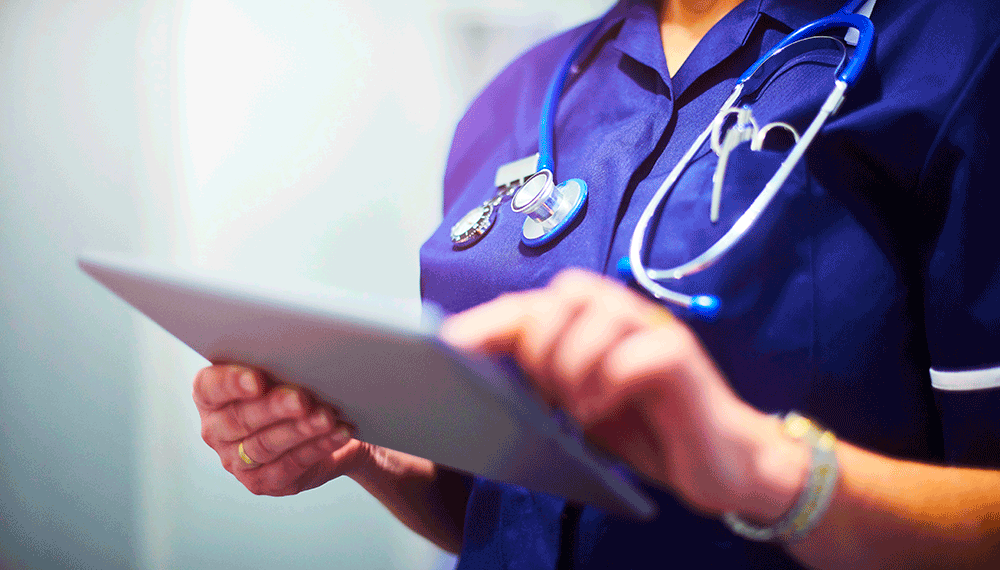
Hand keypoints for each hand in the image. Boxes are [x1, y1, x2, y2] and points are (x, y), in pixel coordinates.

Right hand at [193, 364, 369, 495]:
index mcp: (211, 397)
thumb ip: (277, 365)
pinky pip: (290, 465)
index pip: (210, 388)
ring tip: (326, 417)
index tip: (256, 380)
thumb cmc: (296, 388)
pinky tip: (337, 433)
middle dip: (274, 408)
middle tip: (301, 399)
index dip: (231, 383)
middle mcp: (217, 431)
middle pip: (240, 419)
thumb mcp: (283, 373)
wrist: (327, 425)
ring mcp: (236, 461)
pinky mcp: (263, 482)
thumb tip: (298, 359)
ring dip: (299, 430)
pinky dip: (317, 447)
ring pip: (265, 445)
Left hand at [440, 269, 807, 519]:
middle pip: (563, 294)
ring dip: (572, 361)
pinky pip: (637, 353)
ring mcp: (656, 330)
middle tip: (547, 390)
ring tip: (576, 405)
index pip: (533, 305)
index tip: (447, 345)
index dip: (489, 321)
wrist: (721, 460)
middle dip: (540, 342)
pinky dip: (609, 381)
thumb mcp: (582, 403)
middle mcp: (625, 314)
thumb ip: (545, 379)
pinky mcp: (682, 358)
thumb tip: (484, 373)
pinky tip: (601, 411)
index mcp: (595, 321)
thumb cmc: (646, 428)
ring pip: (596, 311)